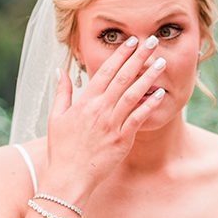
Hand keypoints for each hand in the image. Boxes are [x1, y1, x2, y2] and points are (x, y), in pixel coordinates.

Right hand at [43, 36, 168, 196]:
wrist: (68, 177)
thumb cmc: (62, 148)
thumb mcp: (56, 117)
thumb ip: (62, 92)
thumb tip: (60, 71)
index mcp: (85, 102)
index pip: (105, 71)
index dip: (120, 55)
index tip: (131, 41)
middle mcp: (100, 109)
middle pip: (122, 77)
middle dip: (138, 57)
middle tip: (152, 41)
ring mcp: (112, 124)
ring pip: (133, 94)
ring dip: (148, 77)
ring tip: (161, 62)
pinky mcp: (122, 139)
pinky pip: (138, 118)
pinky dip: (149, 105)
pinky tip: (160, 93)